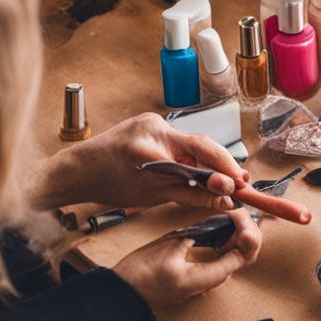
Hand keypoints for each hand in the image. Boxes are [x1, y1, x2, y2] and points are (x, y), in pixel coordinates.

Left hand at [29, 113, 247, 211]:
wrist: (80, 170)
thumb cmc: (109, 184)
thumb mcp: (153, 195)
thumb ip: (192, 194)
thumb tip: (224, 198)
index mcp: (151, 143)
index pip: (200, 150)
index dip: (224, 167)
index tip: (239, 183)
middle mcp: (153, 126)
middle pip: (200, 143)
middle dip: (221, 164)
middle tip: (240, 182)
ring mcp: (151, 122)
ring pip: (191, 142)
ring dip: (207, 161)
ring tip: (225, 179)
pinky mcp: (150, 124)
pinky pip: (178, 140)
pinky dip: (191, 155)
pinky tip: (200, 168)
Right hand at [114, 208, 261, 306]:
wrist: (122, 294)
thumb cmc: (139, 275)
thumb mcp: (170, 246)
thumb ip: (197, 234)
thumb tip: (218, 222)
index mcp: (206, 277)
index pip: (243, 255)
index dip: (247, 232)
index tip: (239, 214)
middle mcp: (208, 283)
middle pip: (242, 257)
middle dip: (246, 232)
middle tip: (238, 212)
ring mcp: (202, 281)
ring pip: (232, 258)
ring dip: (236, 236)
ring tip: (232, 215)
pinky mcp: (195, 277)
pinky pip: (218, 260)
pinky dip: (224, 243)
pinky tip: (219, 229)